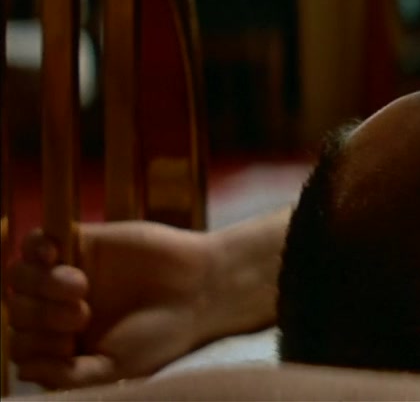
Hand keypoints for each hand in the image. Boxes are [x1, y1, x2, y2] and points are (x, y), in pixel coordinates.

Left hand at [5, 221, 218, 388]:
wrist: (203, 290)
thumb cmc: (164, 335)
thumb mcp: (116, 368)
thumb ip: (69, 376)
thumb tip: (25, 370)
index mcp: (69, 343)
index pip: (24, 346)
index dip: (35, 346)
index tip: (69, 344)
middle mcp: (61, 308)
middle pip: (18, 311)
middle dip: (41, 316)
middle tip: (82, 315)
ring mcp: (68, 273)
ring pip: (21, 277)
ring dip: (41, 284)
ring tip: (80, 286)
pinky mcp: (81, 242)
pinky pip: (36, 241)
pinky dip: (35, 247)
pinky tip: (52, 255)